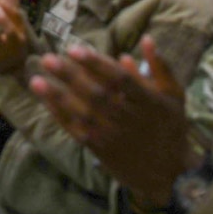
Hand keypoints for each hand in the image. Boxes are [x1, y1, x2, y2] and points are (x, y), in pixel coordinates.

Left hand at [30, 38, 193, 205]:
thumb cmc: (171, 128)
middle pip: (96, 95)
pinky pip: (78, 131)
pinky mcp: (101, 149)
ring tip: (37, 79)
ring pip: (83, 114)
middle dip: (70, 76)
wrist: (171, 174)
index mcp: (148, 101)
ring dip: (58, 97)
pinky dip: (60, 116)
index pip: (120, 79)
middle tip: (47, 59)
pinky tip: (45, 101)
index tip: (75, 48)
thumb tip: (146, 39)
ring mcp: (113, 135)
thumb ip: (160, 67)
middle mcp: (129, 118)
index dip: (96, 63)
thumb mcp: (175, 95)